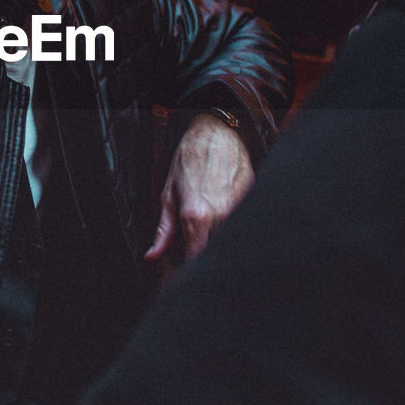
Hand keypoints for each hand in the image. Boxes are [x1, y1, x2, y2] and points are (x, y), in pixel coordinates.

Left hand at [146, 114, 253, 262]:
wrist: (216, 133)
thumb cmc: (189, 161)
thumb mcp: (168, 194)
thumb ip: (163, 230)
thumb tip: (152, 256)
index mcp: (196, 216)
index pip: (197, 258)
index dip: (191, 269)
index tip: (186, 272)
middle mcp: (221, 216)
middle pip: (216, 252)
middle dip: (207, 257)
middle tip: (197, 250)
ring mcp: (240, 209)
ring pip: (232, 240)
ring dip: (222, 242)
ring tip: (211, 232)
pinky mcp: (253, 200)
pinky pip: (244, 223)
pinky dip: (236, 227)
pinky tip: (227, 218)